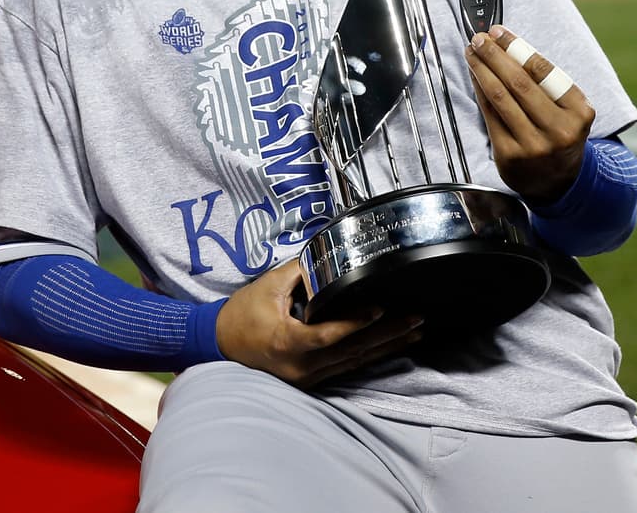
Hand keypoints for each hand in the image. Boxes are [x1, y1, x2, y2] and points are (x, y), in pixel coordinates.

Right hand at [215, 259, 422, 387]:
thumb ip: (301, 272)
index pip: (329, 334)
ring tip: (414, 333)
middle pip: (352, 351)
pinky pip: (346, 367)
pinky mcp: (311, 379)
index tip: (381, 308)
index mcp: (287, 341)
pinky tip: (389, 346)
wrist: (220, 343)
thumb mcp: (268, 285)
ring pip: (354, 362)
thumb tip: (330, 258)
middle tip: (416, 320)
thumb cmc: (241, 313)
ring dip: (386, 347)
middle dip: (387, 335)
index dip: (356, 323)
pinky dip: (369, 355)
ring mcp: (307, 377)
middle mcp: (300, 365)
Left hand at [464, 24, 594, 203]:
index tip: (498, 31)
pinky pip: (489, 115)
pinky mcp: (509, 155)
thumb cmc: (559, 133)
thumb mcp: (569, 110)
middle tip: (477, 37)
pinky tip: (474, 76)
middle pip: (519, 82)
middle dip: (494, 55)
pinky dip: (480, 91)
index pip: (544, 71)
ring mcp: (533, 145)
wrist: (558, 183)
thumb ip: (547, 83)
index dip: (517, 47)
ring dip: (482, 69)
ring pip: (500, 97)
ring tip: (471, 52)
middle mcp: (559, 129)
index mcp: (579, 112)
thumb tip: (509, 45)